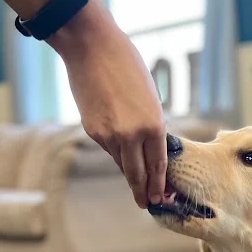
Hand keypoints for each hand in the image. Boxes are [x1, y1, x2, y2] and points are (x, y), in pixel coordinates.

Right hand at [49, 0, 166, 207]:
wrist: (92, 47)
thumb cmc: (127, 66)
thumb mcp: (150, 98)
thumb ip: (152, 125)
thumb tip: (149, 148)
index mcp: (153, 126)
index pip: (158, 165)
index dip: (158, 185)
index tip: (159, 198)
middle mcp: (131, 135)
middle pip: (138, 174)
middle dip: (142, 192)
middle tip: (145, 203)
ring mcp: (109, 135)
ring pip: (121, 163)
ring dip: (129, 172)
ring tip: (136, 182)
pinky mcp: (92, 130)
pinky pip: (108, 148)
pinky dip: (115, 152)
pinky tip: (119, 148)